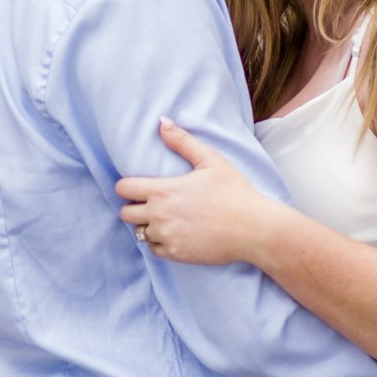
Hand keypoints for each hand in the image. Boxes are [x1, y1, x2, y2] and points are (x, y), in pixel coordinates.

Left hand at [115, 118, 271, 265]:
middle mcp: (159, 215)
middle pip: (125, 213)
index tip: (139, 186)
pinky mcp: (175, 254)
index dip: (127, 186)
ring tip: (166, 219)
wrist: (253, 229)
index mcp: (162, 191)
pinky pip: (153, 249)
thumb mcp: (211, 160)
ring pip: (138, 232)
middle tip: (152, 204)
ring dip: (148, 225)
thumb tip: (162, 122)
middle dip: (134, 207)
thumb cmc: (234, 192)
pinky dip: (159, 242)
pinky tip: (174, 233)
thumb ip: (182, 141)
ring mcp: (166, 237)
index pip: (122, 189)